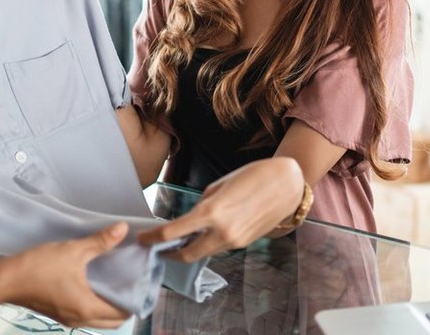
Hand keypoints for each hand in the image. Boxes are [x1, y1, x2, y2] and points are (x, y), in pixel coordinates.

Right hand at [0, 222, 129, 328]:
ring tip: (114, 279)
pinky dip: (94, 303)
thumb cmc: (39, 267)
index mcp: (88, 309)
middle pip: (113, 321)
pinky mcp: (58, 313)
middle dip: (124, 303)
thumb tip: (123, 229)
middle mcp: (80, 320)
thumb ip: (100, 242)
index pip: (123, 313)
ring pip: (98, 319)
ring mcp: (67, 319)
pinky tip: (92, 282)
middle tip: (130, 279)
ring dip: (108, 304)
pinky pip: (84, 314)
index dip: (134, 299)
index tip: (141, 281)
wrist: (4, 281)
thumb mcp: (73, 251)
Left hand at [136, 157, 304, 262]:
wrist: (287, 184)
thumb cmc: (252, 176)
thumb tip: (193, 217)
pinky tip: (203, 234)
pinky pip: (219, 247)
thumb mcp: (219, 185)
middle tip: (157, 247)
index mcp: (211, 212)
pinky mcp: (244, 244)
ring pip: (204, 252)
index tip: (142, 238)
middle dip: (169, 253)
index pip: (173, 233)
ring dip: (189, 249)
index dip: (153, 238)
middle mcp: (222, 232)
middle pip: (186, 254)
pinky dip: (207, 243)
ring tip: (177, 240)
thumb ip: (203, 205)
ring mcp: (235, 241)